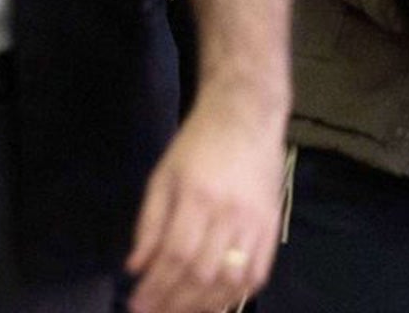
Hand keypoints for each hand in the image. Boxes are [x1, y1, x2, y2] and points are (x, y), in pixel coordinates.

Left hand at [125, 90, 283, 312]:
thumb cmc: (198, 142)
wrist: (246, 114)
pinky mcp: (273, 225)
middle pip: (202, 273)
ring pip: (231, 280)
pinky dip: (238, 294)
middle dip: (174, 303)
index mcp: (198, 196)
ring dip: (204, 306)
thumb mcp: (163, 174)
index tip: (137, 305)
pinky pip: (258, 273)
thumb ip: (149, 222)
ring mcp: (255, 221)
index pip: (175, 255)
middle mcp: (229, 212)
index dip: (156, 287)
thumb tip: (135, 267)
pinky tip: (218, 303)